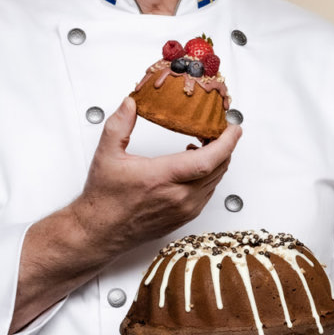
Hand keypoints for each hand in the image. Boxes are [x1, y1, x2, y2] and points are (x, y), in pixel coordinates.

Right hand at [67, 98, 241, 257]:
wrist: (100, 231)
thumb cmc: (104, 198)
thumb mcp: (106, 155)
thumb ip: (119, 125)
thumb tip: (131, 103)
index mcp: (162, 178)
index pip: (207, 160)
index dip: (226, 142)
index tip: (233, 128)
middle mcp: (178, 197)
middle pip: (218, 169)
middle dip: (224, 146)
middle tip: (218, 129)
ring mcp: (184, 210)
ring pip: (215, 181)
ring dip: (217, 160)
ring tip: (205, 143)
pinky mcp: (185, 217)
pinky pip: (208, 192)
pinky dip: (209, 175)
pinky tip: (195, 164)